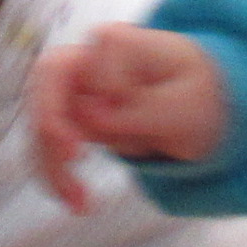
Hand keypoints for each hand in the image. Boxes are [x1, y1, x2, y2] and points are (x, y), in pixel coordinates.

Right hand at [29, 25, 228, 208]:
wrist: (203, 105)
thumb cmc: (199, 96)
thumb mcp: (185, 106)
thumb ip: (140, 109)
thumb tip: (90, 117)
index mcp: (119, 42)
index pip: (93, 64)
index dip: (106, 94)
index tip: (140, 118)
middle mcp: (88, 60)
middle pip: (47, 85)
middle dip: (52, 126)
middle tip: (73, 159)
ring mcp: (76, 91)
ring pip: (43, 123)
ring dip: (53, 166)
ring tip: (81, 204)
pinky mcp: (72, 121)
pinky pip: (49, 147)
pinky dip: (58, 176)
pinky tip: (78, 203)